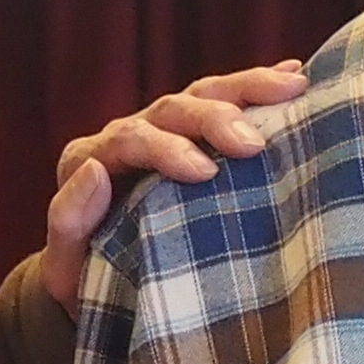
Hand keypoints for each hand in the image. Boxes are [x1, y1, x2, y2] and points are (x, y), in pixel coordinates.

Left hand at [44, 65, 301, 287]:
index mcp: (90, 160)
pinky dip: (258, 88)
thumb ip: (70, 220)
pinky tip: (295, 75)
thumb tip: (95, 169)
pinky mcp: (195, 139)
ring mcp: (164, 132)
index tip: (205, 172)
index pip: (129, 138)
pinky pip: (225, 101)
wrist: (101, 288)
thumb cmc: (88, 282)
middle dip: (214, 118)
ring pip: (203, 94)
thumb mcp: (68, 266)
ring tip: (291, 86)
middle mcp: (127, 136)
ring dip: (247, 88)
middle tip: (252, 143)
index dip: (166, 148)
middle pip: (172, 108)